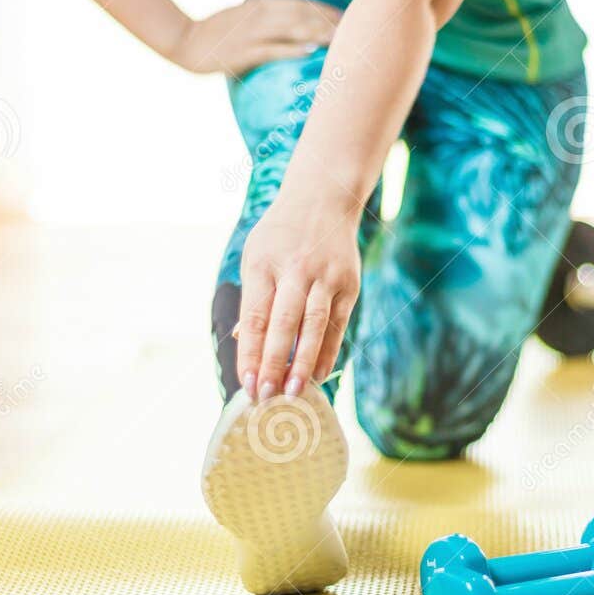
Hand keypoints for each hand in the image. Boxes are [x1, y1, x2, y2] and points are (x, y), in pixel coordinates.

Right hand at [167, 0, 340, 75]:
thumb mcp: (243, 12)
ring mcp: (252, 34)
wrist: (186, 42)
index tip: (346, 14)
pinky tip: (310, 51)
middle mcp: (259, 15)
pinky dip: (292, 49)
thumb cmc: (217, 30)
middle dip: (327, 21)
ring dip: (316, 33)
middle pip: (300, 15)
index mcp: (260, 5)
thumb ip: (264, 8)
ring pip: (291, 30)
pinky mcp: (244, 52)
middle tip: (353, 28)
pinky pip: (272, 49)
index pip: (299, 4)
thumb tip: (289, 8)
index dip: (323, 8)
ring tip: (339, 38)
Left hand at [237, 184, 361, 400]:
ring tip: (295, 392)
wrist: (324, 198)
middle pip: (284, 324)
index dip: (250, 353)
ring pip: (315, 326)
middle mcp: (296, 269)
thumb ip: (253, 299)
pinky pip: (337, 323)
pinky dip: (328, 351)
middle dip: (274, 363)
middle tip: (266, 396)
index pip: (256, 317)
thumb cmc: (281, 235)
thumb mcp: (255, 256)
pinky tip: (318, 374)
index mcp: (264, 263)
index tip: (246, 384)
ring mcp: (326, 276)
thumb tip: (244, 341)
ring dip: (304, 363)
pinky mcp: (349, 283)